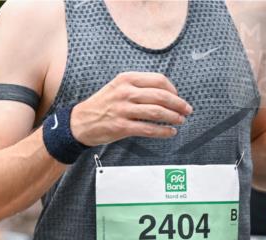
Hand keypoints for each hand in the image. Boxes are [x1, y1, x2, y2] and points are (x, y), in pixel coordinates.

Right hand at [70, 72, 191, 145]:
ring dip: (173, 117)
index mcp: (126, 79)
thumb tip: (165, 95)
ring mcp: (122, 110)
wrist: (79, 123)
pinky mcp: (121, 127)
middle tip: (186, 110)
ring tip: (180, 120)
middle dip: (178, 104)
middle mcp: (125, 93)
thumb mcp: (117, 88)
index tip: (178, 97)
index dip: (173, 89)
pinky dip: (162, 131)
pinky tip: (170, 132)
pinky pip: (148, 129)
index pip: (158, 80)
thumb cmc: (101, 106)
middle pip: (161, 96)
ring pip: (157, 112)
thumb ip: (138, 87)